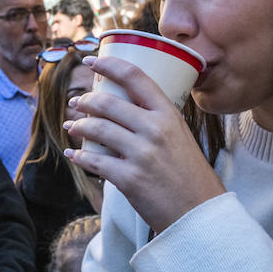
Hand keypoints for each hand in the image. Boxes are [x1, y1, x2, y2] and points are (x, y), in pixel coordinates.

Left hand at [66, 56, 224, 232]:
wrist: (199, 213)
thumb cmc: (189, 175)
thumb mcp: (180, 136)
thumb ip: (156, 120)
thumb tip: (124, 106)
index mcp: (169, 114)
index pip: (135, 76)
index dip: (108, 64)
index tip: (91, 59)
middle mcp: (155, 129)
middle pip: (107, 102)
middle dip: (85, 100)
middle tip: (77, 102)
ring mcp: (141, 153)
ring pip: (96, 129)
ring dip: (79, 126)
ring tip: (73, 127)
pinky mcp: (129, 178)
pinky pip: (94, 161)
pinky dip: (79, 157)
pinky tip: (73, 155)